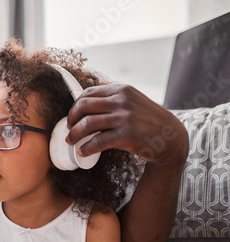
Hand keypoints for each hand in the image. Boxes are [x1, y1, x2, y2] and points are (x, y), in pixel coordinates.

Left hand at [66, 84, 188, 166]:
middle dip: (71, 119)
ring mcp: (124, 117)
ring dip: (74, 134)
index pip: (88, 93)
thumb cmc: (148, 122)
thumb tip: (86, 108)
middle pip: (83, 106)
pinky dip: (86, 147)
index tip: (72, 118)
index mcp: (121, 90)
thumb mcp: (133, 103)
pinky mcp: (126, 135)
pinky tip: (82, 152)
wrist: (172, 137)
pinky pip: (98, 141)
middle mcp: (122, 100)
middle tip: (68, 130)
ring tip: (70, 142)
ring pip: (87, 123)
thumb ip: (114, 101)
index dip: (75, 106)